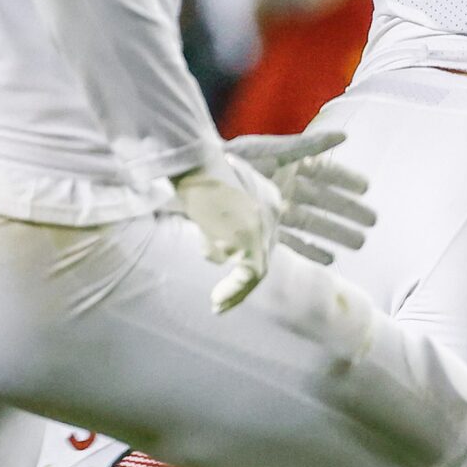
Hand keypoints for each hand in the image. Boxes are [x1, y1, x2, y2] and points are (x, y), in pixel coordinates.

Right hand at [177, 157, 278, 313]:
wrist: (193, 161)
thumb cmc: (195, 176)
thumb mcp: (215, 199)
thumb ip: (223, 222)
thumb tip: (219, 251)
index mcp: (268, 199)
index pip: (264, 240)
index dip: (247, 264)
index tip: (233, 282)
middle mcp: (273, 212)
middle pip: (264, 256)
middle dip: (243, 283)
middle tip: (222, 302)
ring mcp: (263, 224)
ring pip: (258, 269)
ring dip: (236, 291)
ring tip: (217, 304)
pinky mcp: (249, 235)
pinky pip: (249, 273)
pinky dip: (234, 290)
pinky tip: (217, 300)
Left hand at [226, 128, 374, 267]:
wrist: (197, 178)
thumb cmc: (234, 158)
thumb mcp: (274, 150)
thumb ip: (309, 145)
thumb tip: (344, 136)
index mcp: (289, 165)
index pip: (325, 173)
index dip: (346, 180)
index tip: (367, 188)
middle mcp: (284, 187)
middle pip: (323, 202)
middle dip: (348, 213)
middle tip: (372, 224)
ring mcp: (274, 209)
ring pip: (313, 223)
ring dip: (336, 233)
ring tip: (359, 244)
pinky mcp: (262, 229)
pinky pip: (293, 242)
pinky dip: (311, 249)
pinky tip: (329, 260)